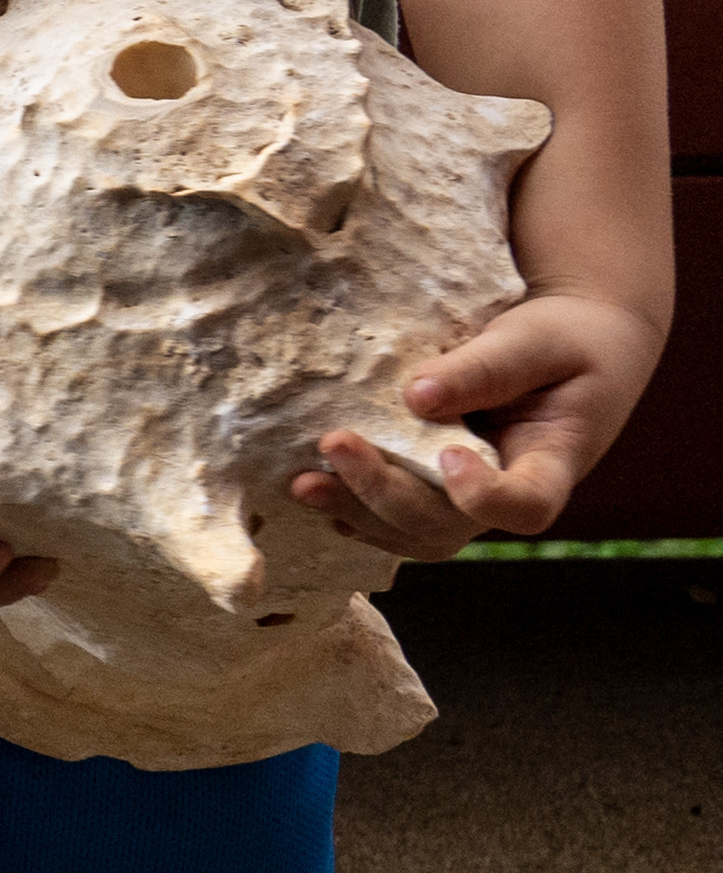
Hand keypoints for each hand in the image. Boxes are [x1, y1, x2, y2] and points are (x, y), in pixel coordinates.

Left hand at [312, 287, 656, 556]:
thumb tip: (415, 397)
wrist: (568, 345)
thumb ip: (487, 368)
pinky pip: (387, 515)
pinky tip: (307, 483)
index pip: (527, 509)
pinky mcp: (430, 485)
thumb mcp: (538, 341)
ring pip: (410, 531)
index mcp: (550, 463)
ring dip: (355, 510)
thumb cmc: (564, 340)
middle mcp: (505, 493)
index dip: (485, 497)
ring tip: (303, 482)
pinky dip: (347, 505)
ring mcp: (464, 497)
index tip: (450, 455)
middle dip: (387, 495)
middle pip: (447, 525)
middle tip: (336, 445)